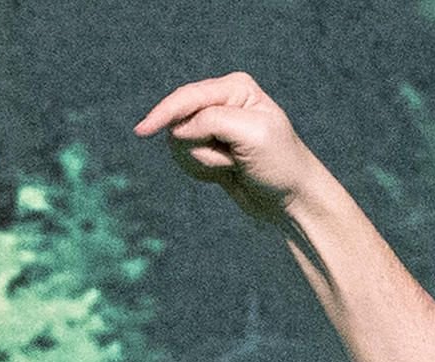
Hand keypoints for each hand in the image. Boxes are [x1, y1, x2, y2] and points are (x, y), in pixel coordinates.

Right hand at [134, 72, 321, 222]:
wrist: (291, 200)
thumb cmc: (280, 164)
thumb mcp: (252, 135)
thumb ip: (212, 121)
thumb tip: (178, 129)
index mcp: (235, 88)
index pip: (189, 96)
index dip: (165, 113)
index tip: (143, 131)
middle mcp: (222, 102)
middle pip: (180, 121)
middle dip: (198, 147)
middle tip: (231, 160)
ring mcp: (214, 127)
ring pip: (179, 143)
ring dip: (202, 162)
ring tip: (231, 167)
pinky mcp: (209, 149)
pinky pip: (185, 158)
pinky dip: (200, 170)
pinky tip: (224, 174)